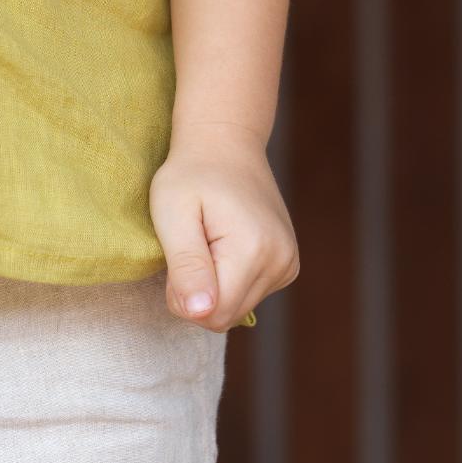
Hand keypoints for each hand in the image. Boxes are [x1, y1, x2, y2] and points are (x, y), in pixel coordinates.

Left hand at [149, 131, 296, 331]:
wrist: (226, 145)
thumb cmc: (191, 176)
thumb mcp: (173, 215)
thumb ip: (186, 268)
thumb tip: (201, 312)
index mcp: (253, 251)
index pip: (211, 315)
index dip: (183, 297)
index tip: (177, 257)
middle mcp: (281, 262)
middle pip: (225, 317)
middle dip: (197, 294)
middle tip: (190, 248)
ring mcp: (288, 264)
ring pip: (237, 308)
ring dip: (213, 286)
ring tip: (208, 242)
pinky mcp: (287, 266)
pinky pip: (249, 296)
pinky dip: (229, 280)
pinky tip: (224, 246)